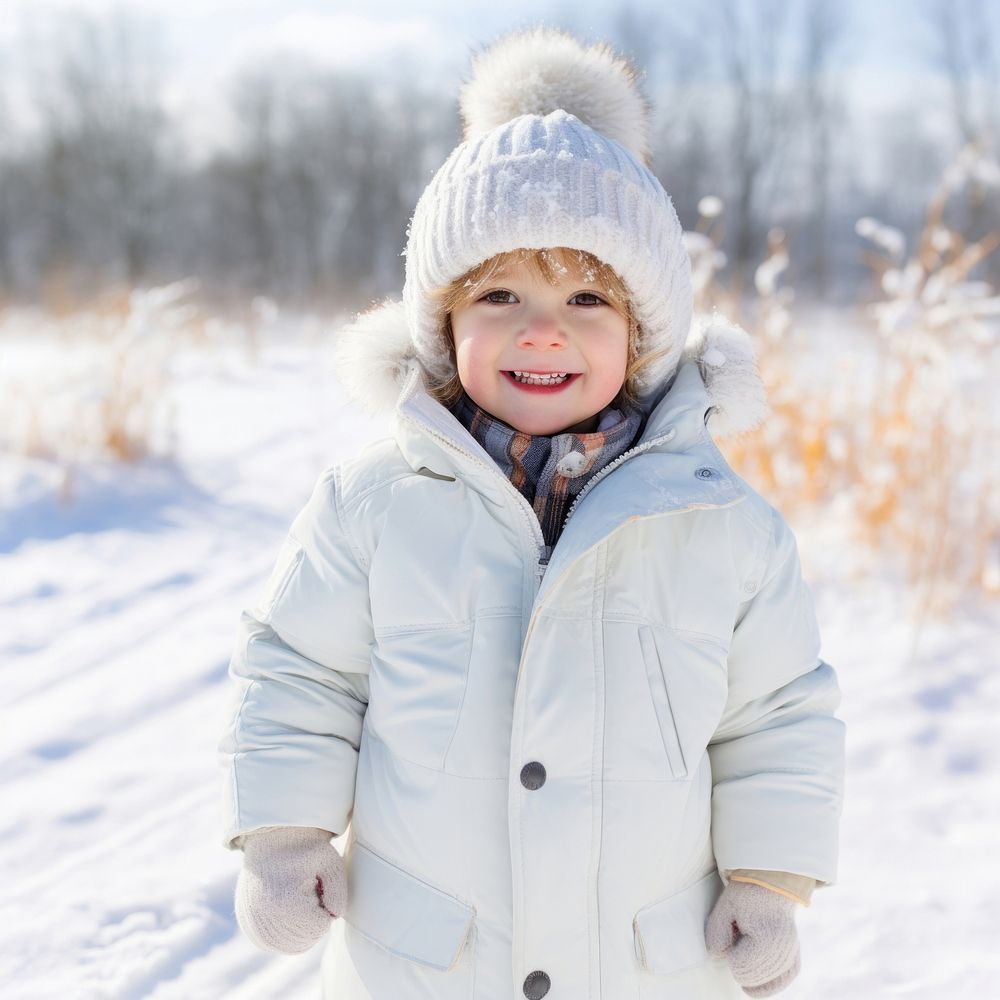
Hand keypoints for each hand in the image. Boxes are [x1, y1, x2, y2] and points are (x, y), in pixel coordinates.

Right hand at [235, 826, 346, 953]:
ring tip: (296, 897)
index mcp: (285, 903)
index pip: (321, 926)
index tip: (317, 884)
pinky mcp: (248, 926)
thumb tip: (334, 918)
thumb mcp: (332, 864)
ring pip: (290, 946)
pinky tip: (287, 907)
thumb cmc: (307, 852)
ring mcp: (253, 925)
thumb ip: (340, 893)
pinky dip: (285, 931)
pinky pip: (274, 943)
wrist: (274, 841)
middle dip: (313, 919)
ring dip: (300, 927)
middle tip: (308, 891)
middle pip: (306, 940)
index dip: (325, 906)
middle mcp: (263, 919)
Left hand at [705, 880, 800, 996]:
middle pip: (752, 978)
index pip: (739, 966)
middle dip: (739, 964)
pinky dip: (770, 985)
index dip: (729, 954)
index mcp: (766, 937)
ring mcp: (792, 953)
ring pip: (768, 984)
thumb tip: (719, 956)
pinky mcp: (795, 955)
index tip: (732, 931)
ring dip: (752, 974)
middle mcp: (783, 949)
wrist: (772, 883)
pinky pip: (784, 979)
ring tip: (745, 953)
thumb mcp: (725, 907)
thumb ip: (717, 932)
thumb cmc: (747, 894)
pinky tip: (755, 987)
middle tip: (739, 937)